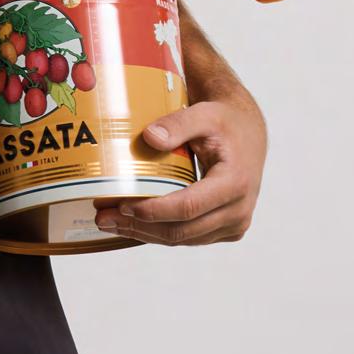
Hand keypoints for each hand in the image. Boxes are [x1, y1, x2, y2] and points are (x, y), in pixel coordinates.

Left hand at [95, 90, 267, 244]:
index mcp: (235, 182)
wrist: (249, 134)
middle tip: (104, 218)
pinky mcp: (227, 230)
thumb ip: (178, 123)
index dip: (152, 211)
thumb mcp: (204, 114)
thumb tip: (149, 138)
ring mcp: (235, 224)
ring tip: (112, 222)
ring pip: (184, 239)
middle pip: (182, 230)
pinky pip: (190, 238)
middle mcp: (239, 210)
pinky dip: (161, 233)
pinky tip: (136, 224)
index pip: (188, 207)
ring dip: (146, 234)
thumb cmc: (225, 123)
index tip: (121, 205)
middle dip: (140, 227)